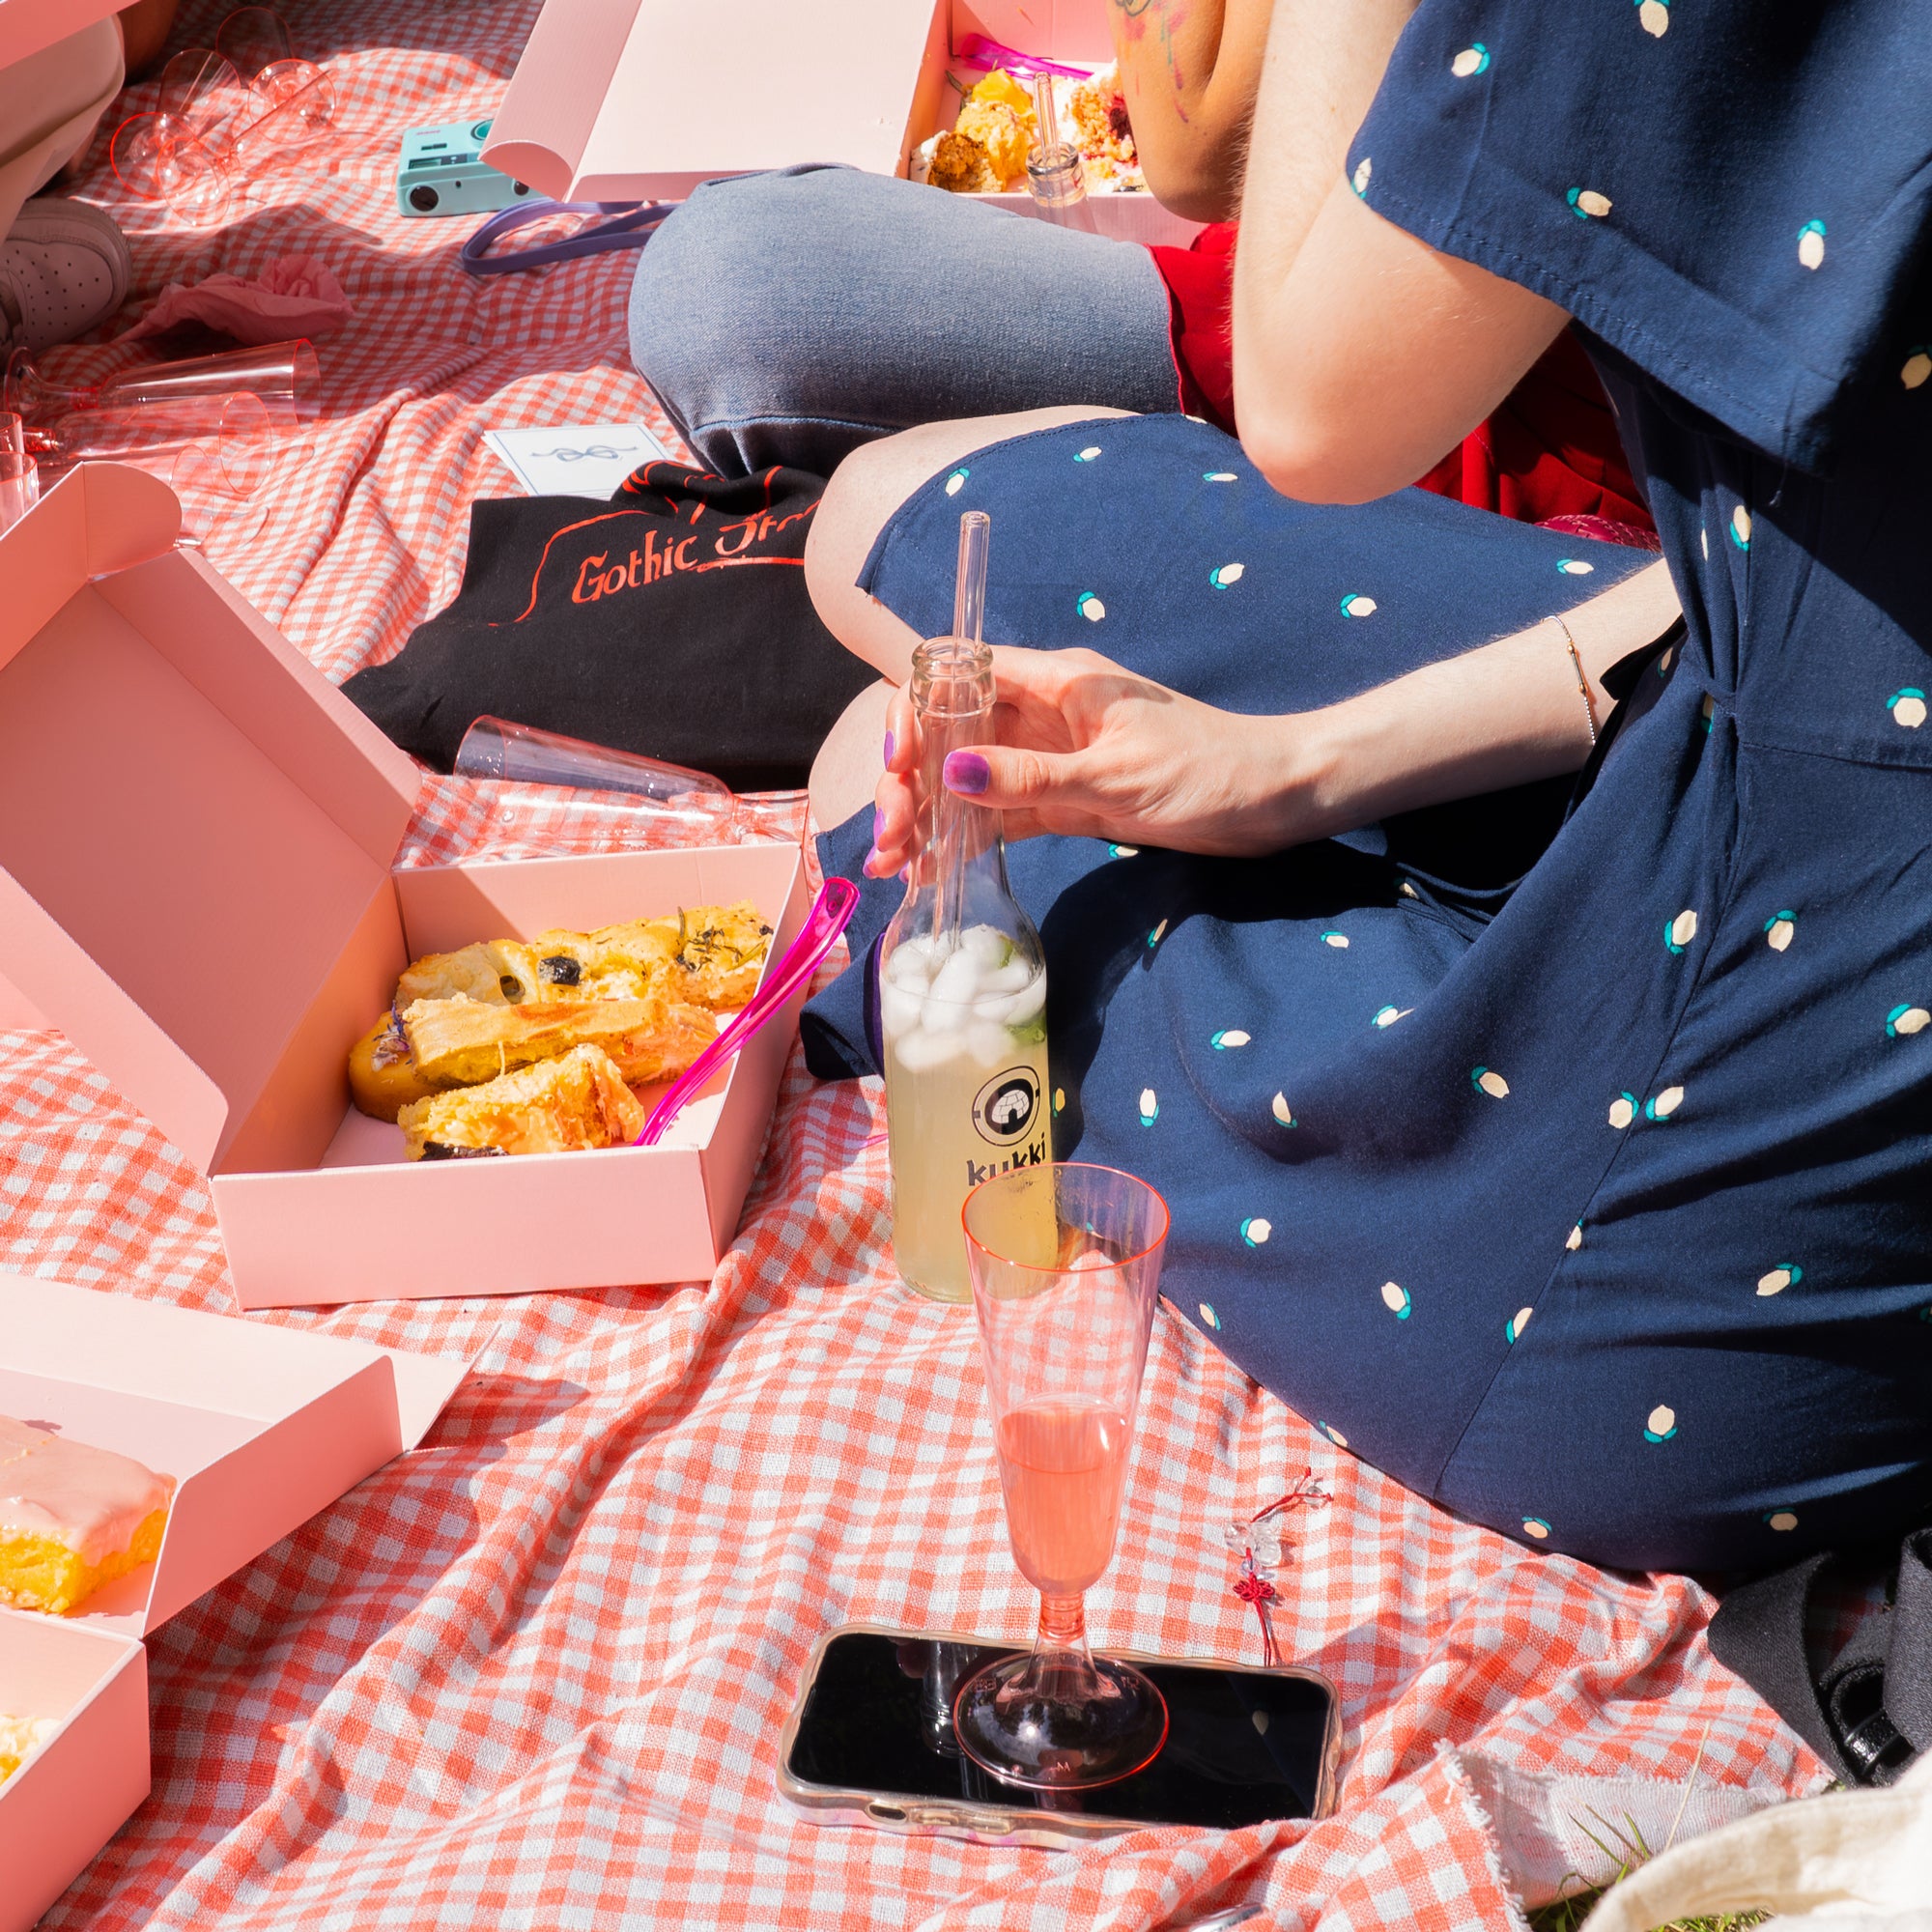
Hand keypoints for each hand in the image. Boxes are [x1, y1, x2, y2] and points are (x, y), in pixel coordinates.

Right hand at [865, 645, 1311, 877]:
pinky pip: (998, 814)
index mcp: (1055, 679)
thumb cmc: (1210, 770)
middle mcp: (1042, 712)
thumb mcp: (1118, 777)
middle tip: (892, 837)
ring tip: (895, 866)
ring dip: (927, 816)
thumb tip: (949, 775)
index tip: (900, 767)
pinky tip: (932, 870)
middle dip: (910, 779)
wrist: (1274, 801)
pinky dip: (963, 838)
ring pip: (966, 777)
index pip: (956, 674)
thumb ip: (1032, 778)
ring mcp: (1050, 757)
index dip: (914, 713)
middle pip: (949, 731)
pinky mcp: (1064, 800)